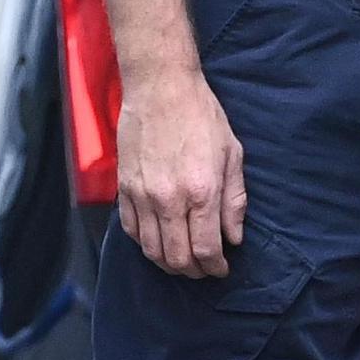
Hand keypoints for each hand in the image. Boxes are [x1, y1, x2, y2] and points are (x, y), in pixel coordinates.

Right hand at [118, 63, 251, 277]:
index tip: (221, 268)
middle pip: (178, 258)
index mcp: (202, 191)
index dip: (216, 267)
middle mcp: (169, 199)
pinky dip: (146, 244)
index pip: (206, 250)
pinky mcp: (124, 188)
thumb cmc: (201, 116)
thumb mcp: (232, 155)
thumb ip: (234, 200)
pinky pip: (131, 230)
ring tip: (182, 261)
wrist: (161, 88)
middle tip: (204, 269)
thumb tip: (234, 237)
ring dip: (169, 264)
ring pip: (151, 251)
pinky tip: (159, 241)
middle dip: (194, 272)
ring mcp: (142, 195)